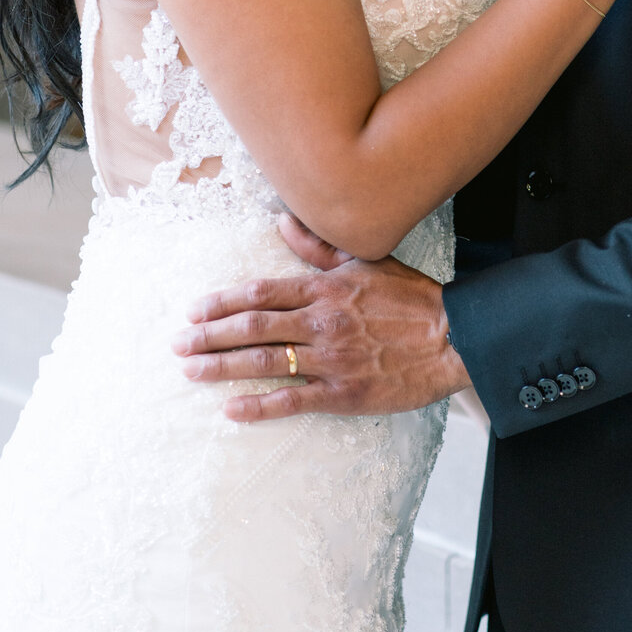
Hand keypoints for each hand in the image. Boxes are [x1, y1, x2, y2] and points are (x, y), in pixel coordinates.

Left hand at [171, 213, 471, 420]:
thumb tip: (283, 221)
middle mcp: (320, 321)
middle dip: (209, 336)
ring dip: (221, 368)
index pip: (260, 292)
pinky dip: (258, 406)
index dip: (223, 302)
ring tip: (191, 372)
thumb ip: (319, 246)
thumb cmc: (411, 298)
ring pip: (263, 363)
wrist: (453, 337)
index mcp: (324, 288)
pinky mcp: (343, 393)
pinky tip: (231, 410)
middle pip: (251, 328)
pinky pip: (292, 401)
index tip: (194, 310)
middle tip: (178, 344)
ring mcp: (330, 359)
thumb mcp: (366, 261)